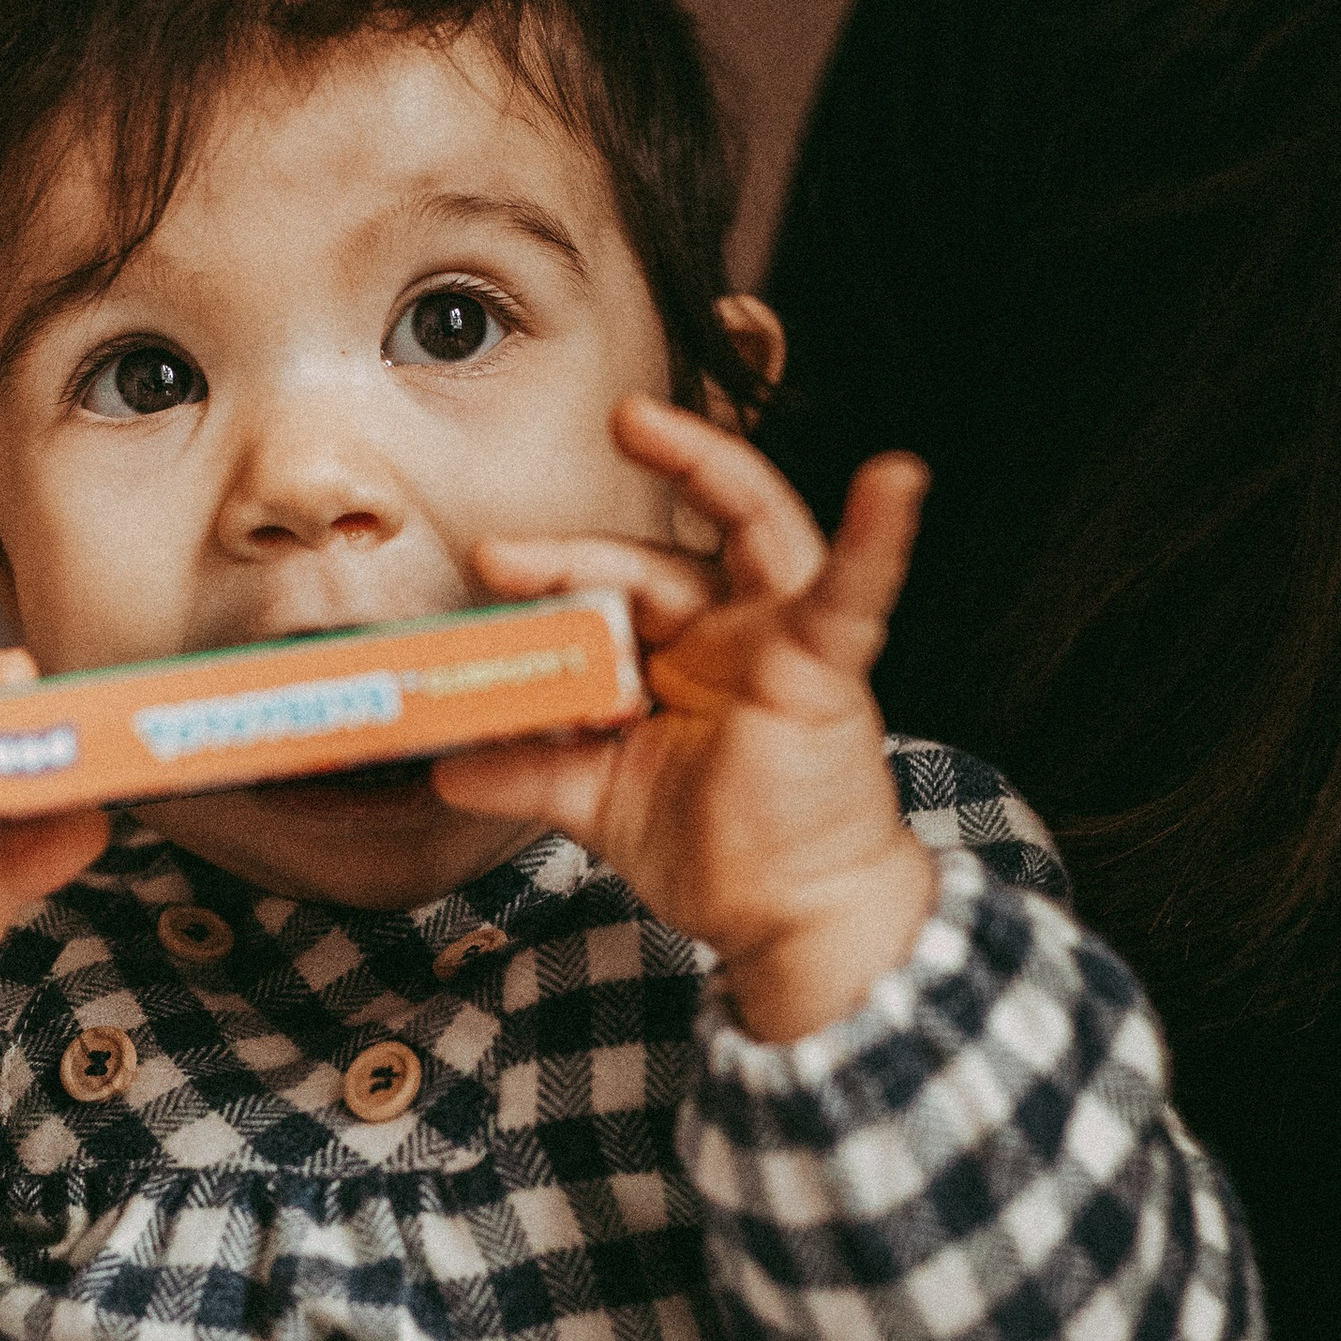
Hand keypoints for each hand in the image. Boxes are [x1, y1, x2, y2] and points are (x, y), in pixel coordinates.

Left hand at [439, 396, 935, 1041]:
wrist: (789, 917)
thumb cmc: (721, 851)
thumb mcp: (602, 801)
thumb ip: (532, 772)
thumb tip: (445, 767)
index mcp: (680, 658)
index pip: (609, 593)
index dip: (548, 581)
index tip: (481, 581)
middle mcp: (730, 635)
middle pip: (649, 565)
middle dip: (570, 558)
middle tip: (495, 559)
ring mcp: (780, 641)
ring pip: (745, 531)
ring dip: (701, 467)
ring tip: (639, 423)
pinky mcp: (827, 667)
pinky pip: (855, 592)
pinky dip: (879, 536)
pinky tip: (896, 480)